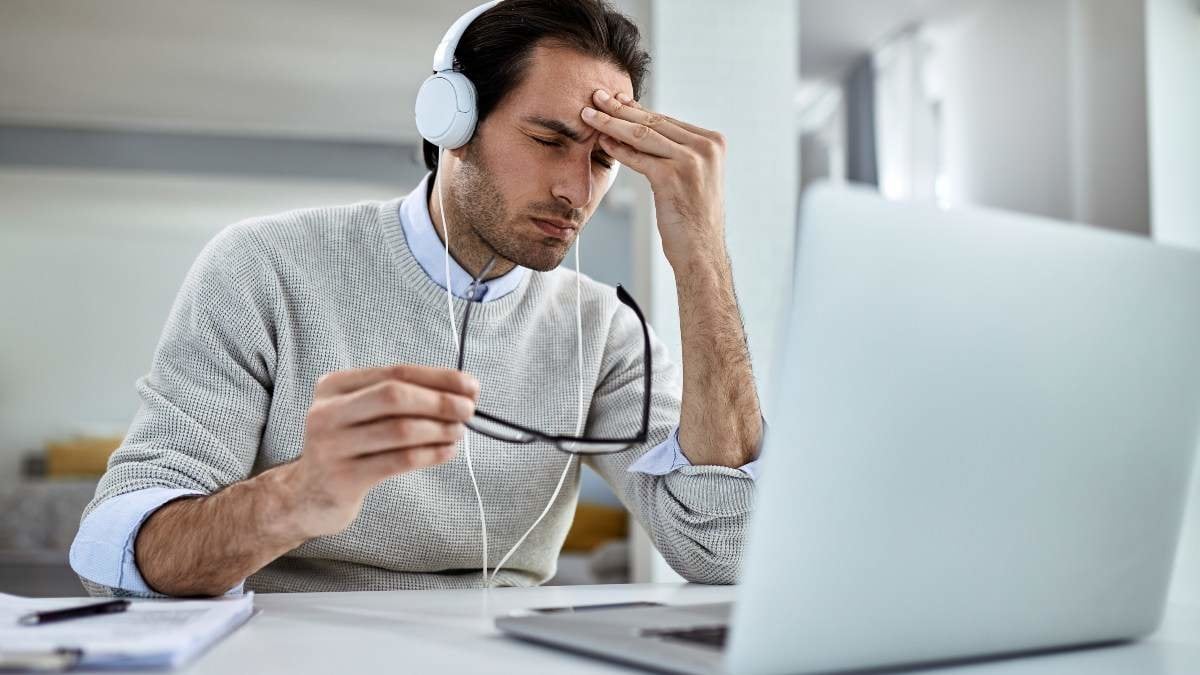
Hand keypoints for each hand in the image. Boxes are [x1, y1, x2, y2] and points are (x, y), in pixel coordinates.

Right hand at [278, 364, 478, 538]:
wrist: (308, 495)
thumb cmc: (349, 447)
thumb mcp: (362, 413)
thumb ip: (402, 398)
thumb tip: (462, 390)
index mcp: (333, 386)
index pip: (395, 372)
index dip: (438, 377)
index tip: (470, 385)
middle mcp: (327, 412)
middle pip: (395, 396)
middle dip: (440, 401)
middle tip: (468, 410)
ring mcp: (332, 446)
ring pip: (400, 430)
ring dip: (440, 429)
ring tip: (458, 432)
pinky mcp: (344, 479)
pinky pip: (399, 461)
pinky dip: (432, 454)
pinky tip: (447, 451)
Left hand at [581, 89, 727, 269]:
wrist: (701, 252)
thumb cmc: (693, 219)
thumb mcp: (692, 177)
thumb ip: (677, 152)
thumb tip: (644, 128)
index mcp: (713, 142)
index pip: (667, 120)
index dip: (637, 109)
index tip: (615, 100)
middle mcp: (706, 147)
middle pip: (654, 122)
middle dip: (620, 109)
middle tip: (596, 96)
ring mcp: (692, 160)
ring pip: (643, 135)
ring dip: (612, 123)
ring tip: (589, 114)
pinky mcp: (673, 176)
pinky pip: (638, 157)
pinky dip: (617, 149)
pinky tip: (601, 141)